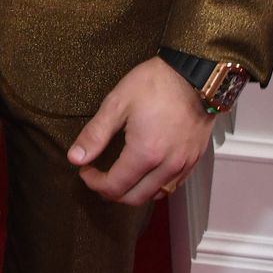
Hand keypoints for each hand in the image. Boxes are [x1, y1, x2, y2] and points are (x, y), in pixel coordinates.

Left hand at [65, 57, 212, 204]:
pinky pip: (174, 185)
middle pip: (135, 198)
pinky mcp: (195, 159)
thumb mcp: (118, 103)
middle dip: (112, 192)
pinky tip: (146, 173)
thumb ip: (95, 134)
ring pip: (156, 195)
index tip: (85, 170)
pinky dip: (156, 186)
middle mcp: (167, 166)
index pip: (115, 186)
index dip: (95, 183)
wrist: (196, 74)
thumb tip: (75, 158)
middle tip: (99, 177)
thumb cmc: (156, 84)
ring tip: (121, 177)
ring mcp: (184, 164)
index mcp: (145, 153)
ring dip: (135, 192)